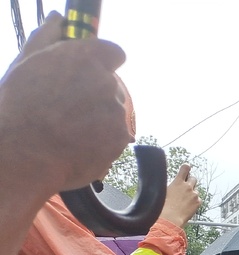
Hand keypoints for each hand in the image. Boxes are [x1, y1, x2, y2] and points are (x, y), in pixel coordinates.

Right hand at [0, 13, 128, 192]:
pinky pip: (116, 135)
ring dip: (100, 118)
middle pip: (112, 85)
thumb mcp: (26, 63)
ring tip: (70, 128)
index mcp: (86, 58)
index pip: (114, 52)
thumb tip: (59, 19)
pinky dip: (103, 139)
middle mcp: (107, 82)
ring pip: (114, 112)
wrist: (27, 153)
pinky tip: (79, 143)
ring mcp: (117, 112)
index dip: (104, 62)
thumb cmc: (20, 106)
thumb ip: (47, 37)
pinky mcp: (121, 138)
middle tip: (69, 107)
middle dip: (96, 94)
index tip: (91, 72)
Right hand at [158, 164, 200, 227]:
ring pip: (196, 190)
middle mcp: (188, 186)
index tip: (187, 168)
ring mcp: (194, 194)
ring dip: (192, 193)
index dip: (186, 168)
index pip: (185, 169)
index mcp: (178, 182)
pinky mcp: (198, 202)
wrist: (170, 218)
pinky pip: (198, 199)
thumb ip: (172, 186)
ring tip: (185, 201)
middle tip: (186, 187)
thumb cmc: (164, 206)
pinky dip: (194, 201)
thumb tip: (174, 185)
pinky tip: (188, 206)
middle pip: (193, 178)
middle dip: (190, 181)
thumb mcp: (165, 191)